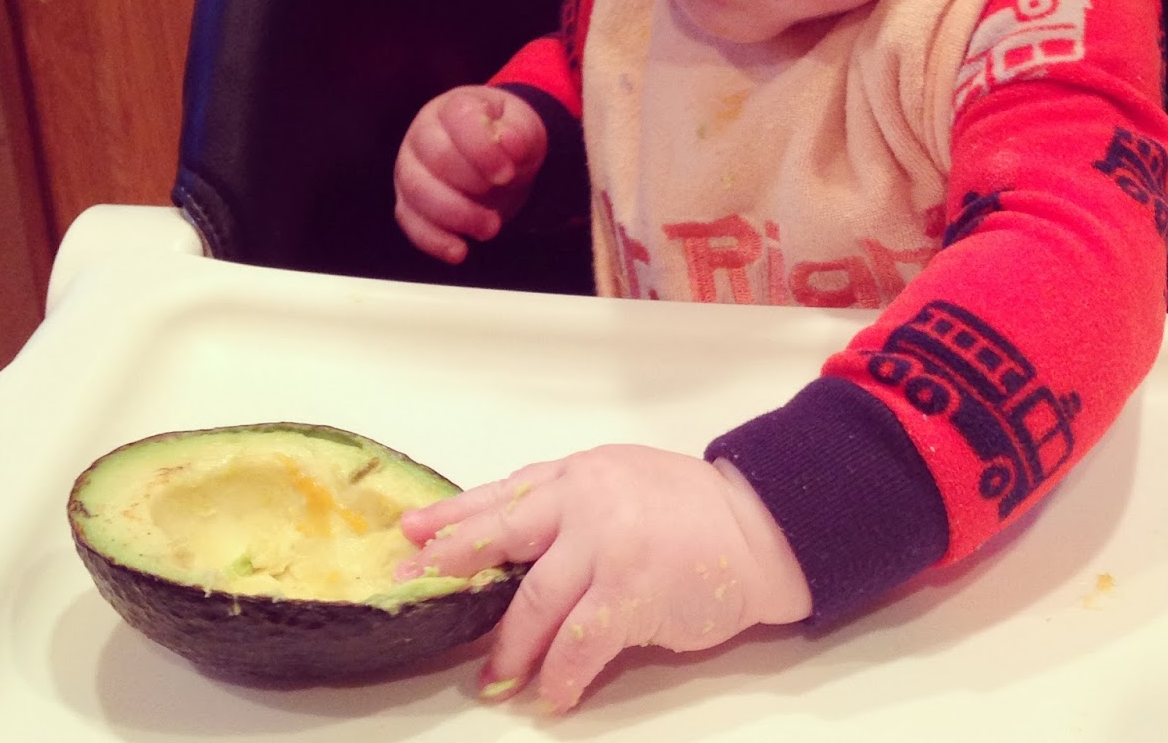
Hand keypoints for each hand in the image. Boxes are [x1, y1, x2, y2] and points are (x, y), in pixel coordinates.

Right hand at [392, 86, 546, 263]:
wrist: (498, 155)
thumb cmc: (506, 135)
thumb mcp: (524, 128)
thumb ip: (519, 133)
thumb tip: (510, 143)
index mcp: (453, 107)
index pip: (458, 119)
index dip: (482, 149)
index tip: (507, 174)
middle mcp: (423, 133)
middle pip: (436, 158)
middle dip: (472, 185)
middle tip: (502, 195)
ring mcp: (410, 168)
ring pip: (418, 192)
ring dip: (455, 216)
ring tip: (490, 227)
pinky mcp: (408, 201)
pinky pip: (410, 221)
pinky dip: (433, 240)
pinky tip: (459, 251)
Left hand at [396, 446, 811, 710]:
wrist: (756, 528)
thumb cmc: (690, 510)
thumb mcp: (622, 482)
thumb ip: (570, 504)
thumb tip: (511, 542)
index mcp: (581, 474)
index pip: (505, 494)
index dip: (454, 516)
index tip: (410, 532)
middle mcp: (587, 501)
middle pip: (502, 535)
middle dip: (452, 564)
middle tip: (413, 587)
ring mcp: (608, 545)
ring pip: (534, 603)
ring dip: (510, 647)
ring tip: (497, 677)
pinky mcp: (630, 592)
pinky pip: (577, 643)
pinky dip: (559, 675)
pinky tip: (553, 694)